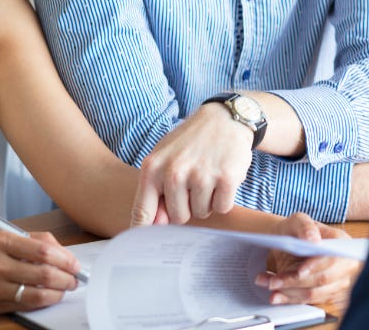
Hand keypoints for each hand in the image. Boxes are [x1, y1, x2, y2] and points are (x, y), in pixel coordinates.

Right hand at [0, 230, 82, 312]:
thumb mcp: (0, 235)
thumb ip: (32, 241)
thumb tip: (63, 253)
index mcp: (0, 240)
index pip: (43, 251)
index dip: (65, 259)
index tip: (74, 264)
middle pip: (44, 273)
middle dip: (67, 278)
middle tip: (75, 279)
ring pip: (37, 293)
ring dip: (58, 292)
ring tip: (64, 289)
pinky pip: (25, 304)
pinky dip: (42, 301)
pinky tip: (48, 296)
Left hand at [131, 104, 254, 225]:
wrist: (223, 119)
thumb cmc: (189, 142)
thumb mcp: (164, 158)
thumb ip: (155, 190)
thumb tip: (155, 225)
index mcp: (153, 168)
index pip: (142, 211)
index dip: (143, 233)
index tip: (142, 250)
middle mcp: (174, 172)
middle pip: (178, 218)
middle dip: (187, 207)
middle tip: (193, 185)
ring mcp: (200, 175)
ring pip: (202, 213)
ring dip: (206, 201)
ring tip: (208, 176)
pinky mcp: (226, 178)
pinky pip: (222, 207)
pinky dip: (224, 198)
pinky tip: (221, 177)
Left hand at [255, 213, 360, 305]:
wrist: (289, 244)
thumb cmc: (296, 230)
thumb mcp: (298, 221)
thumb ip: (305, 226)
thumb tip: (314, 239)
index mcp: (342, 243)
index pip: (332, 259)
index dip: (316, 267)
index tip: (299, 272)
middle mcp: (344, 265)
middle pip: (322, 280)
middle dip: (295, 282)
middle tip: (272, 282)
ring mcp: (337, 283)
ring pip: (313, 293)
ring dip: (288, 292)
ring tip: (269, 284)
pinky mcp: (325, 295)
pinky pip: (307, 301)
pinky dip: (289, 299)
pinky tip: (275, 296)